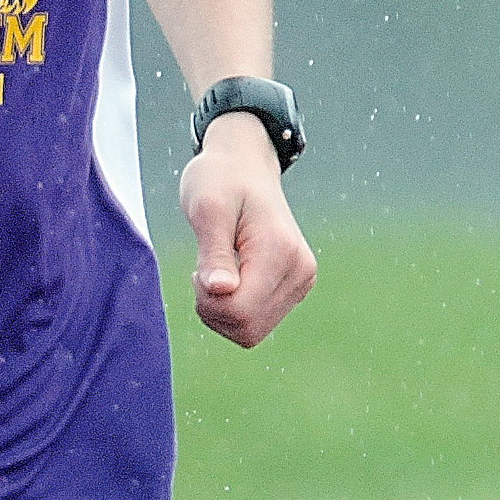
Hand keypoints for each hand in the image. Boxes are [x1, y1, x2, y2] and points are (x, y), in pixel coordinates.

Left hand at [179, 112, 316, 347]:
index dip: (208, 301)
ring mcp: (301, 282)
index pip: (240, 311)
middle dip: (213, 309)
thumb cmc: (221, 180)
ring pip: (250, 333)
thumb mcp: (208, 209)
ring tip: (216, 272)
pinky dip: (231, 311)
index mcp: (281, 251)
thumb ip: (214, 253)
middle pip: (246, 329)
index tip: (198, 269)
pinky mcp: (294, 288)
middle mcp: (300, 272)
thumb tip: (221, 291)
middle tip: (203, 271)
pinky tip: (228, 279)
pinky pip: (255, 324)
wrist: (244, 167)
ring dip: (221, 312)